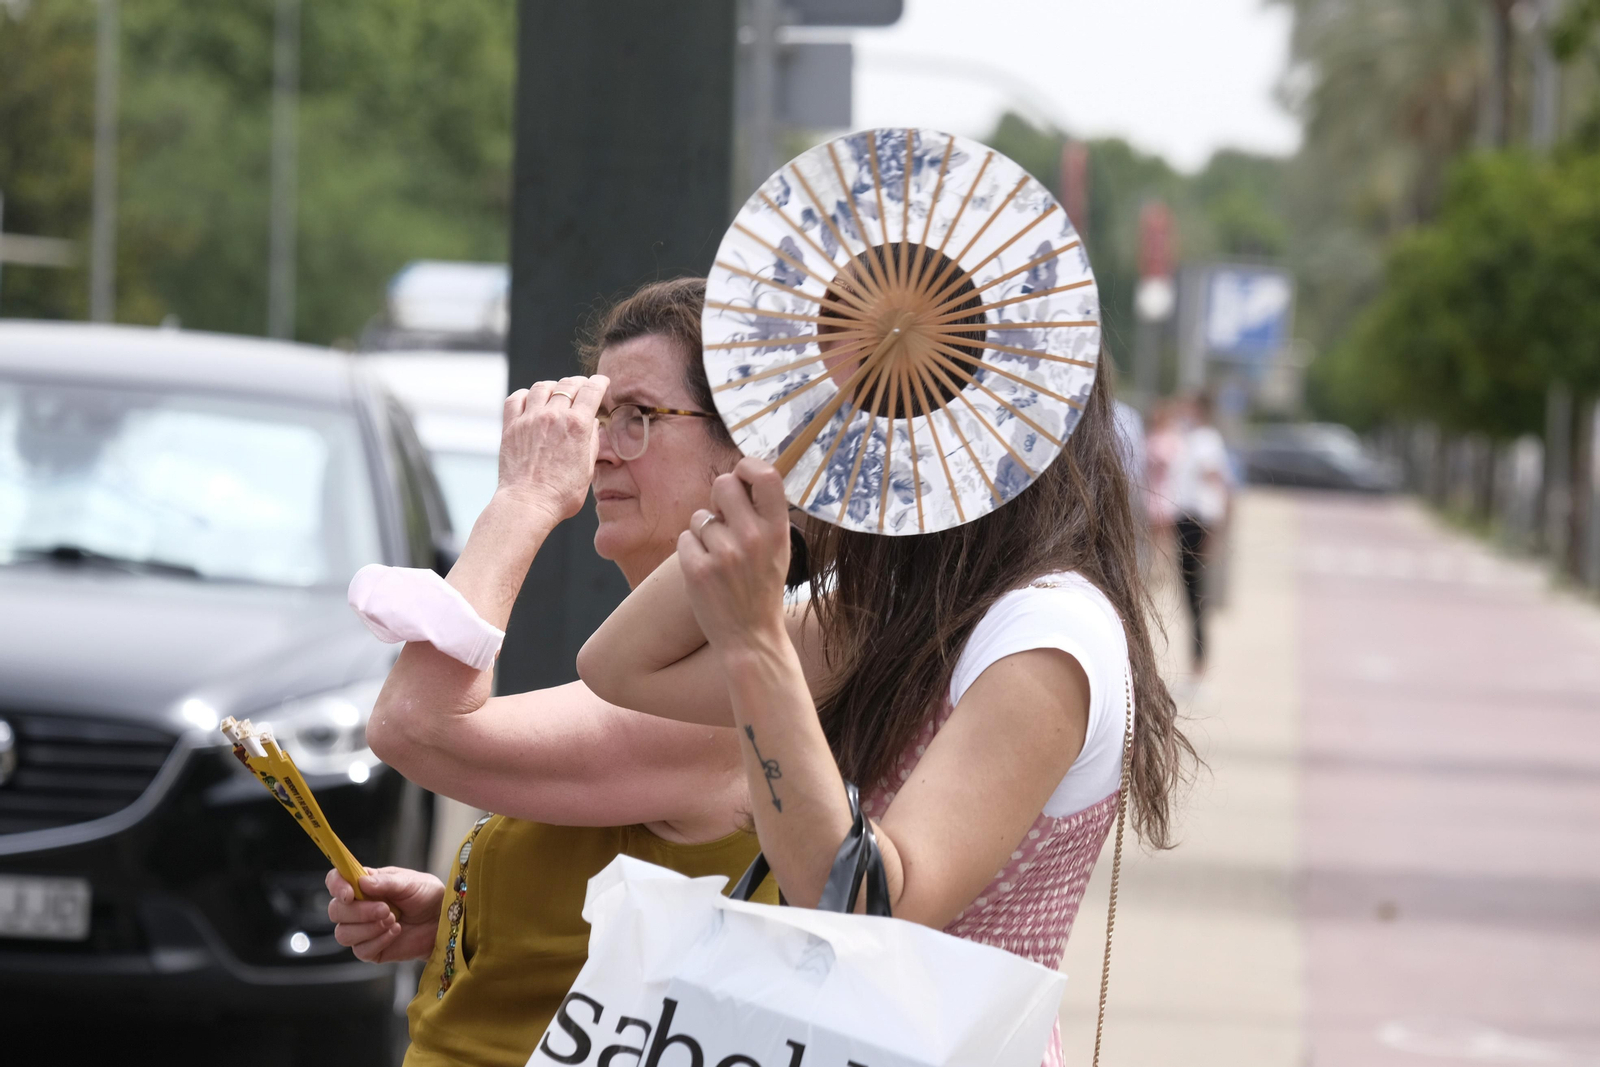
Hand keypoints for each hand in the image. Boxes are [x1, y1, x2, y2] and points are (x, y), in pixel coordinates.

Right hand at [327, 866, 444, 962]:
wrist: (442, 921)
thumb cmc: (426, 896)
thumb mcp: (410, 883)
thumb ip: (386, 882)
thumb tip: (362, 882)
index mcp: (364, 885)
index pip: (336, 882)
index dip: (337, 886)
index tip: (349, 893)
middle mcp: (358, 906)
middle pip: (336, 911)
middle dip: (359, 911)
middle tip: (386, 909)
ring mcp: (362, 930)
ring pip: (343, 934)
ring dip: (368, 928)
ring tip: (393, 920)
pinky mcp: (371, 950)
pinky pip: (361, 950)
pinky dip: (378, 941)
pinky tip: (396, 932)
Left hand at [496, 375, 609, 523]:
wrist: (528, 504)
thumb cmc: (561, 494)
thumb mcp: (587, 469)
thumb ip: (591, 442)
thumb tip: (592, 423)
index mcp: (577, 426)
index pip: (591, 391)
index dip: (599, 382)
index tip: (601, 381)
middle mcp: (554, 416)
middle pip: (568, 384)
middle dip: (579, 383)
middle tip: (582, 387)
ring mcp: (530, 419)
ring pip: (542, 386)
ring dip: (553, 386)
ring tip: (556, 392)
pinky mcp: (511, 427)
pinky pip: (516, 398)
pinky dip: (526, 395)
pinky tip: (531, 401)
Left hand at [678, 458, 791, 651]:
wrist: (751, 638)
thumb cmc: (762, 587)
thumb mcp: (778, 548)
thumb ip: (764, 514)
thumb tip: (742, 474)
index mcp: (778, 530)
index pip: (766, 475)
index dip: (749, 466)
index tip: (743, 475)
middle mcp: (753, 538)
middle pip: (723, 484)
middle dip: (718, 498)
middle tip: (724, 519)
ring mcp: (724, 554)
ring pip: (700, 516)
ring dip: (704, 532)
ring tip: (720, 557)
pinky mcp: (698, 570)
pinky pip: (685, 538)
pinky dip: (691, 551)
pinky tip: (706, 570)